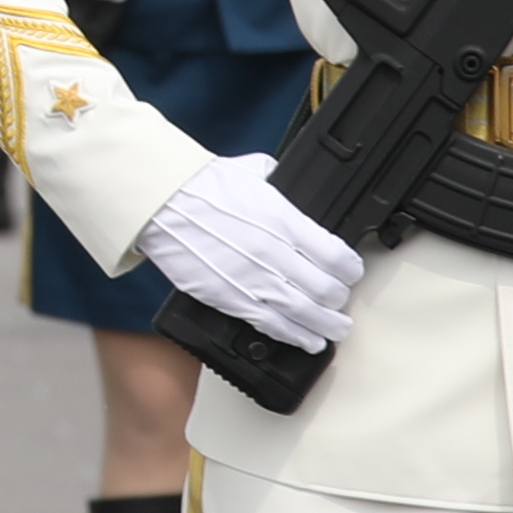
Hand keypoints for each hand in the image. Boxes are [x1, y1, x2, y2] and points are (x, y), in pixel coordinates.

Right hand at [134, 151, 363, 352]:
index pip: (336, 254)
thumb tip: (286, 178)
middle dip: (340, 300)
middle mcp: (274, 254)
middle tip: (342, 302)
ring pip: (304, 314)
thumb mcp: (250, 171)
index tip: (351, 272)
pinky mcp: (230, 298)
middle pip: (325, 289)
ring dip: (326, 326)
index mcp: (283, 220)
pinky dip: (295, 336)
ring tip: (336, 330)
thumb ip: (276, 179)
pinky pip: (271, 325)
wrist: (161, 205)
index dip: (350, 268)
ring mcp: (253, 280)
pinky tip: (308, 341)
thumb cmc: (200, 186)